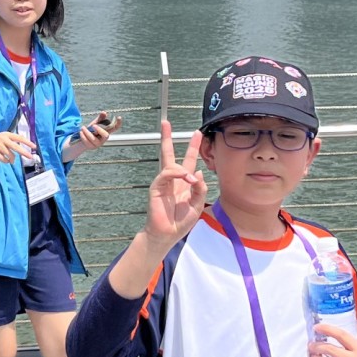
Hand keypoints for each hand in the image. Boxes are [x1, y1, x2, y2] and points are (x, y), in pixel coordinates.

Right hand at [0, 131, 35, 163]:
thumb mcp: (3, 136)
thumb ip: (12, 140)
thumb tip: (24, 145)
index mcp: (7, 135)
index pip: (19, 138)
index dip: (27, 142)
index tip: (34, 146)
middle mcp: (3, 140)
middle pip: (16, 147)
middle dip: (24, 153)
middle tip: (30, 157)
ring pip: (10, 156)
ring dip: (12, 160)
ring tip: (11, 161)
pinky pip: (4, 160)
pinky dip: (6, 161)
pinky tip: (4, 160)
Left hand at [77, 112, 120, 149]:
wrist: (81, 140)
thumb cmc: (90, 131)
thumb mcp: (95, 124)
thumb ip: (99, 119)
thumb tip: (104, 112)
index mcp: (106, 131)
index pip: (115, 128)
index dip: (118, 123)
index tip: (119, 117)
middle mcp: (104, 138)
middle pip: (106, 136)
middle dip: (100, 130)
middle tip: (93, 125)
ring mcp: (98, 144)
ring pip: (94, 139)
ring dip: (87, 132)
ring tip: (82, 127)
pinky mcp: (92, 147)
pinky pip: (87, 141)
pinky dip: (83, 136)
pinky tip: (81, 132)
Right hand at [145, 120, 206, 248]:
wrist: (167, 234)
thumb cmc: (181, 221)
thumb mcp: (197, 204)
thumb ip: (200, 189)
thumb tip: (198, 172)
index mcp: (184, 183)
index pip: (189, 160)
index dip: (193, 147)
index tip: (198, 133)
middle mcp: (173, 180)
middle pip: (169, 153)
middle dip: (167, 138)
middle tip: (165, 122)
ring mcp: (164, 183)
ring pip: (170, 163)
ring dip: (183, 169)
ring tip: (191, 179)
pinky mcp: (157, 187)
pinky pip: (166, 174)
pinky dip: (177, 174)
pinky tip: (185, 179)